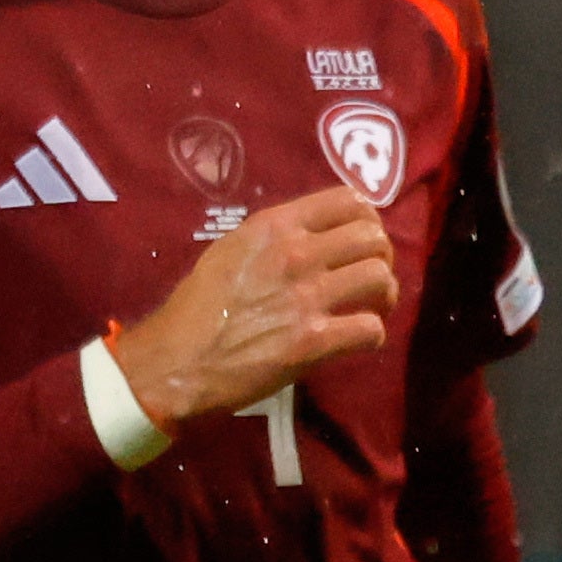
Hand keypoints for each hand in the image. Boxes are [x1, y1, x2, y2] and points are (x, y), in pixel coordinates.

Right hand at [112, 189, 396, 424]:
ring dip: (385, 297)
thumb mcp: (231, 251)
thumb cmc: (199, 308)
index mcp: (274, 226)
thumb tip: (316, 236)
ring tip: (371, 308)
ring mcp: (305, 296)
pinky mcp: (313, 340)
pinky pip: (371, 329)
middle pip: (374, 238)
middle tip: (370, 281)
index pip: (348, 200)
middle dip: (381, 260)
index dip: (368, 221)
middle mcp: (294, 252)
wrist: (176, 361)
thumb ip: (275, 239)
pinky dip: (372, 336)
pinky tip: (355, 340)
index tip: (361, 242)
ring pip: (381, 279)